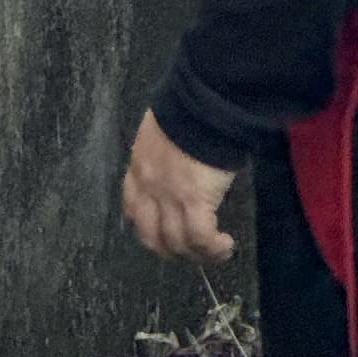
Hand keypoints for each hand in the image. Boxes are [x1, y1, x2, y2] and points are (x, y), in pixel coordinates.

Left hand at [122, 108, 238, 262]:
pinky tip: (225, 246)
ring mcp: (169, 196)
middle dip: (170, 250)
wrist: (202, 101)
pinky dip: (213, 249)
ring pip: (176, 243)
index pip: (132, 207)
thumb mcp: (164, 131)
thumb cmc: (189, 108)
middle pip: (151, 235)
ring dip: (196, 255)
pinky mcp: (193, 201)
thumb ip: (165, 153)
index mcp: (139, 165)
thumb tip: (182, 166)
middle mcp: (148, 187)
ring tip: (214, 252)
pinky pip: (200, 238)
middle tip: (190, 251)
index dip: (145, 226)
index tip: (161, 233)